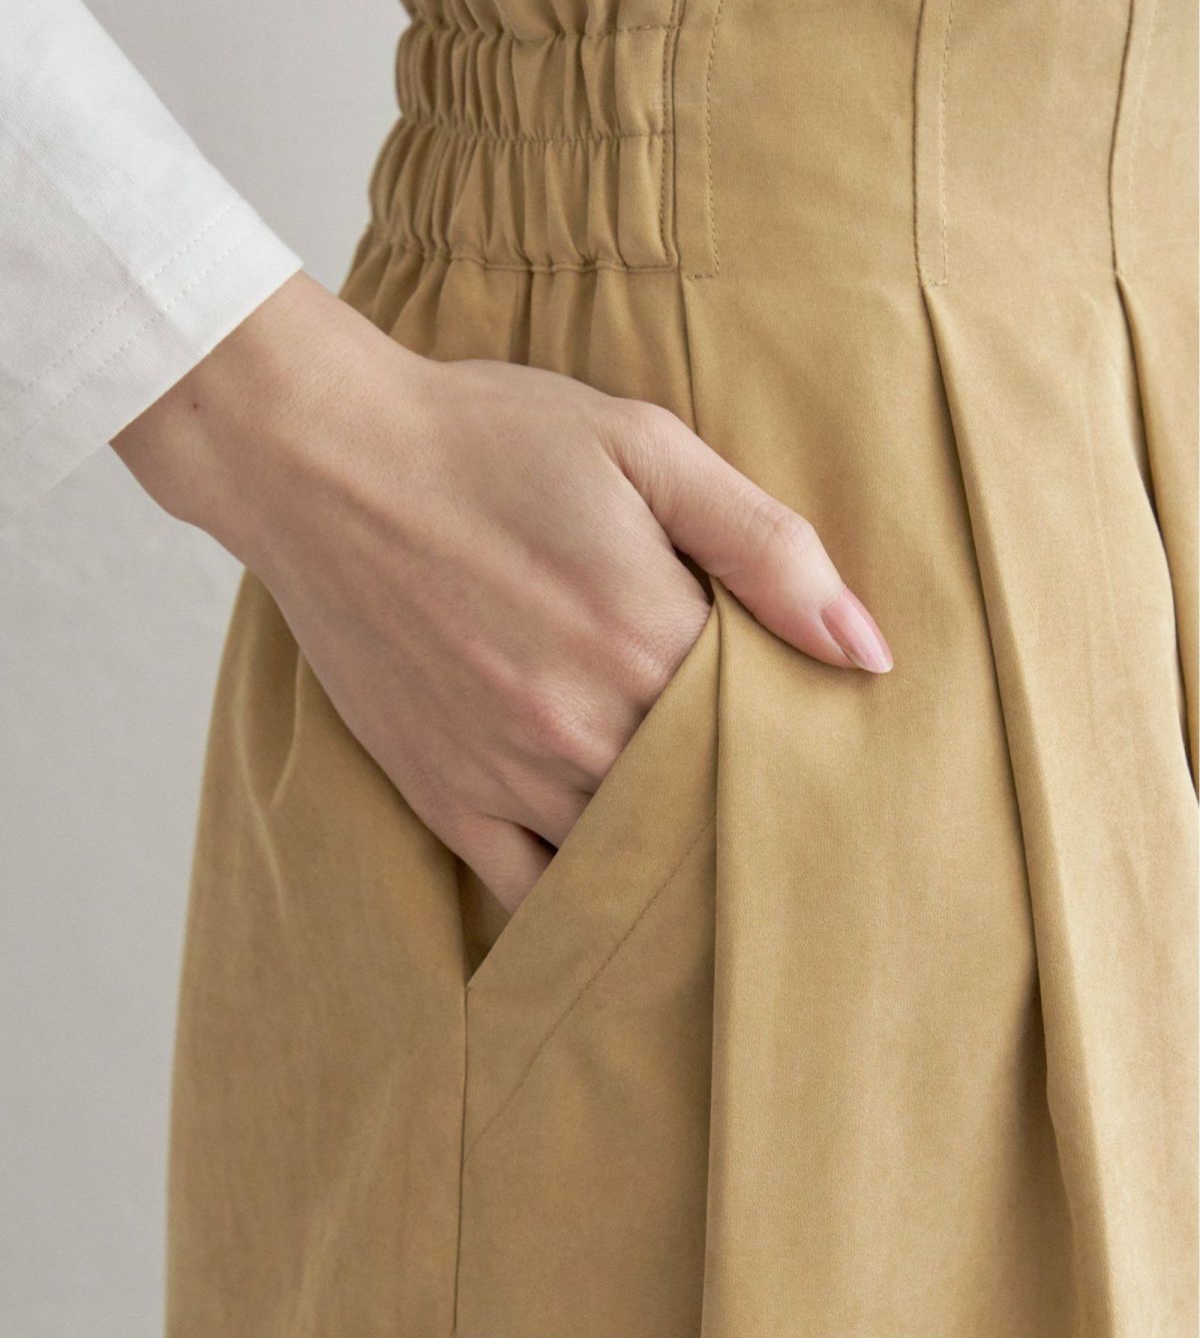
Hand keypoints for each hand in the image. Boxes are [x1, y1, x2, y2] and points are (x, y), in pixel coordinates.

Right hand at [113, 272, 891, 911]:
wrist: (324, 460)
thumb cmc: (489, 439)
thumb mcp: (645, 448)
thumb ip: (767, 547)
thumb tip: (868, 653)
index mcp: (648, 638)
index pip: (769, 732)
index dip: (804, 741)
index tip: (828, 750)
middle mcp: (585, 726)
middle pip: (705, 808)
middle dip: (748, 808)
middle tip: (790, 818)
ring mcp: (510, 772)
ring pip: (627, 860)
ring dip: (676, 859)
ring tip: (717, 857)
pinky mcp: (445, 795)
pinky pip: (531, 890)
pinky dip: (581, 898)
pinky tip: (615, 890)